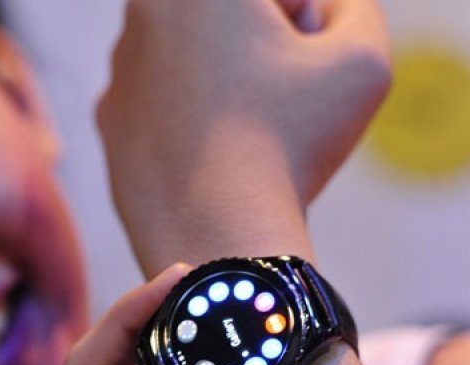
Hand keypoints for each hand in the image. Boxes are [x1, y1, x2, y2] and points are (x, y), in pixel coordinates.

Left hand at [97, 0, 390, 273]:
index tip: (303, 58)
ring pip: (191, 57)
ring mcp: (118, 72)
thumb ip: (353, 8)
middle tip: (279, 93)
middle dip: (262, 41)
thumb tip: (324, 9)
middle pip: (226, 15)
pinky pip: (161, 103)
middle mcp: (143, 16)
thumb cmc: (291, 144)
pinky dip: (189, 119)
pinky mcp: (108, 121)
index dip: (303, 20)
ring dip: (224, 79)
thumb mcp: (361, 60)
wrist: (215, 236)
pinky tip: (212, 155)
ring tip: (248, 132)